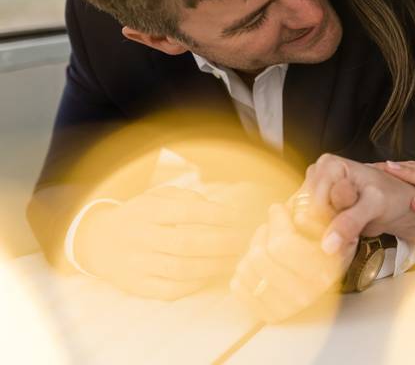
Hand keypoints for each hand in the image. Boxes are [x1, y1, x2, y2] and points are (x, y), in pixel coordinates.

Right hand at [74, 186, 251, 299]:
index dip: (216, 215)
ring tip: (234, 260)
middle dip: (222, 243)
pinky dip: (194, 285)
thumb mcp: (157, 197)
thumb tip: (220, 209)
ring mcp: (137, 264)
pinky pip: (169, 290)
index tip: (237, 217)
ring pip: (181, 269)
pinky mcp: (136, 286)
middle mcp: (140, 237)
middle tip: (242, 242)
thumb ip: (187, 198)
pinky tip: (210, 275)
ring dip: (213, 266)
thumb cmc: (140, 215)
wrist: (98, 241)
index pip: (187, 212)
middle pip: (187, 244)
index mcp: (147, 212)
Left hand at [231, 203, 354, 322]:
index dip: (276, 220)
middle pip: (259, 256)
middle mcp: (306, 294)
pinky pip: (237, 284)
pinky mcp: (268, 314)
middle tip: (271, 227)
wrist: (327, 271)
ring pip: (245, 268)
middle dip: (263, 232)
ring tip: (266, 243)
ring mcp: (286, 308)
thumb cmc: (326, 241)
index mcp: (324, 270)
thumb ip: (319, 216)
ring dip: (253, 249)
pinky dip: (245, 268)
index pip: (282, 244)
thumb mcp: (331, 223)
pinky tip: (261, 263)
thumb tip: (298, 218)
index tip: (279, 209)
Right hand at [294, 154, 414, 254]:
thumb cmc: (393, 196)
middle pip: (309, 214)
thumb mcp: (375, 205)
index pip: (314, 203)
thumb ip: (350, 221)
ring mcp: (318, 193)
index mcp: (328, 165)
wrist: (402, 205)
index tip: (355, 210)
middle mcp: (318, 176)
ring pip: (310, 223)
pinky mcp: (321, 208)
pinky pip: (315, 228)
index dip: (333, 215)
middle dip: (332, 224)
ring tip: (354, 223)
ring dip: (332, 232)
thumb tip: (327, 244)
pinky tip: (347, 231)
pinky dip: (331, 235)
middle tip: (356, 218)